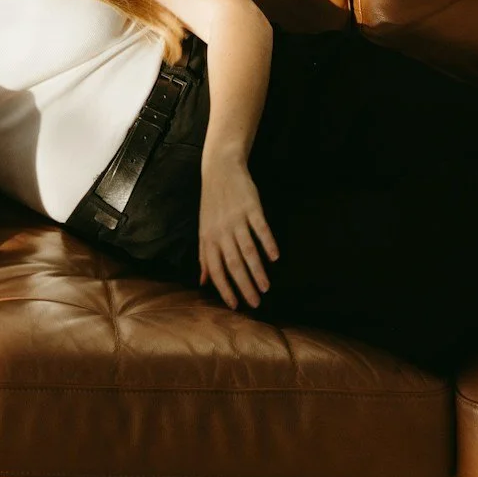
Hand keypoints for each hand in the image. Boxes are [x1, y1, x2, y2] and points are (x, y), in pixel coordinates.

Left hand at [197, 157, 278, 309]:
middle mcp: (221, 231)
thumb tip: (202, 282)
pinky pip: (261, 228)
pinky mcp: (251, 207)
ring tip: (266, 287)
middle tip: (256, 303)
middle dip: (244, 286)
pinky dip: (268, 243)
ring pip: (248, 250)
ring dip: (257, 270)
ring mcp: (236, 219)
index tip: (235, 306)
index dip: (225, 289)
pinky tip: (275, 257)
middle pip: (233, 264)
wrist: (220, 170)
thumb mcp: (203, 230)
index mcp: (208, 239)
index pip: (216, 269)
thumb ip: (204, 257)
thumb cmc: (212, 205)